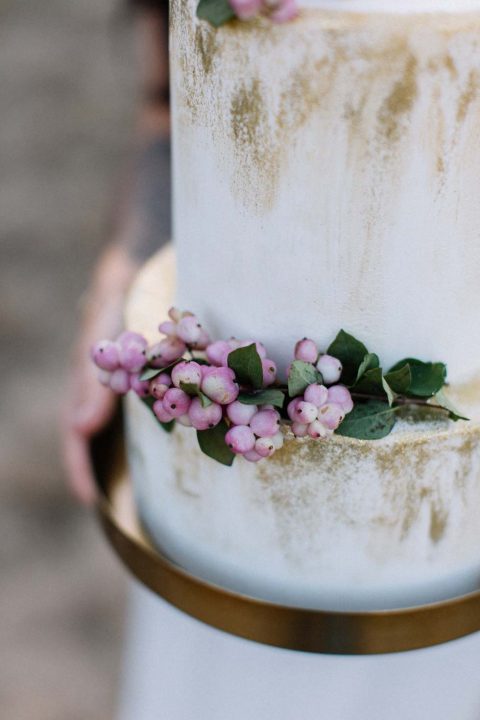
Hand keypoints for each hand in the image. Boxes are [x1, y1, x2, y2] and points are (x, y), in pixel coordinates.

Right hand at [62, 247, 136, 503]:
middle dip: (100, 468)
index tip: (89, 500)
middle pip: (94, 434)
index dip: (80, 467)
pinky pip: (148, 404)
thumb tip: (82, 428)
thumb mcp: (102, 331)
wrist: (134, 263)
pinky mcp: (145, 373)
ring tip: (135, 484)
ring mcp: (123, 381)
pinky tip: (173, 435)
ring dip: (123, 451)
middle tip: (110, 504)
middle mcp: (102, 385)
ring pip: (119, 421)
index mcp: (86, 382)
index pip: (76, 433)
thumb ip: (92, 375)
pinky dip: (157, 424)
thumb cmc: (115, 293)